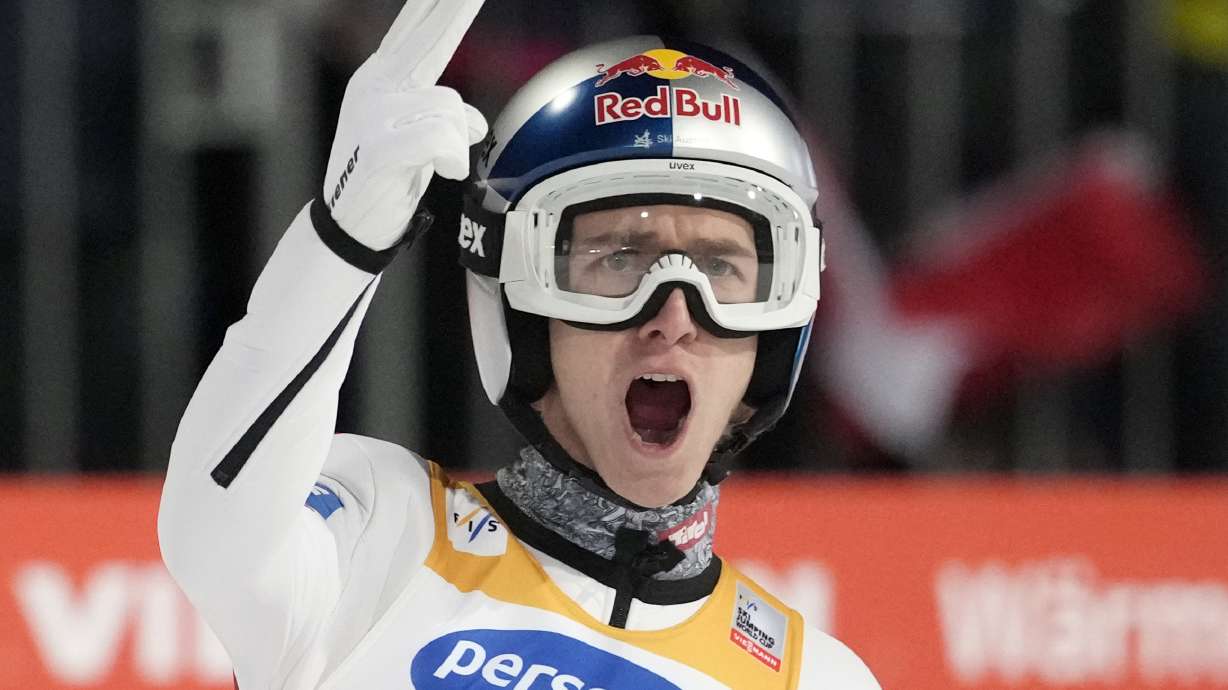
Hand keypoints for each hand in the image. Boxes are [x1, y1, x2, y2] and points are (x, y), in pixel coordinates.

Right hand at [323, 0, 487, 249]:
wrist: (349, 225)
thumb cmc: (387, 178)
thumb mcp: (418, 136)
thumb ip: (442, 113)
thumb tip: (475, 121)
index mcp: (382, 75)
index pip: (416, 25)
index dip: (439, 3)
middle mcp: (375, 84)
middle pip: (427, 36)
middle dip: (455, 7)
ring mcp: (373, 112)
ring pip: (449, 108)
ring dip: (456, 143)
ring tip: (433, 164)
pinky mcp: (379, 145)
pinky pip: (441, 139)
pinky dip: (452, 160)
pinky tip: (440, 172)